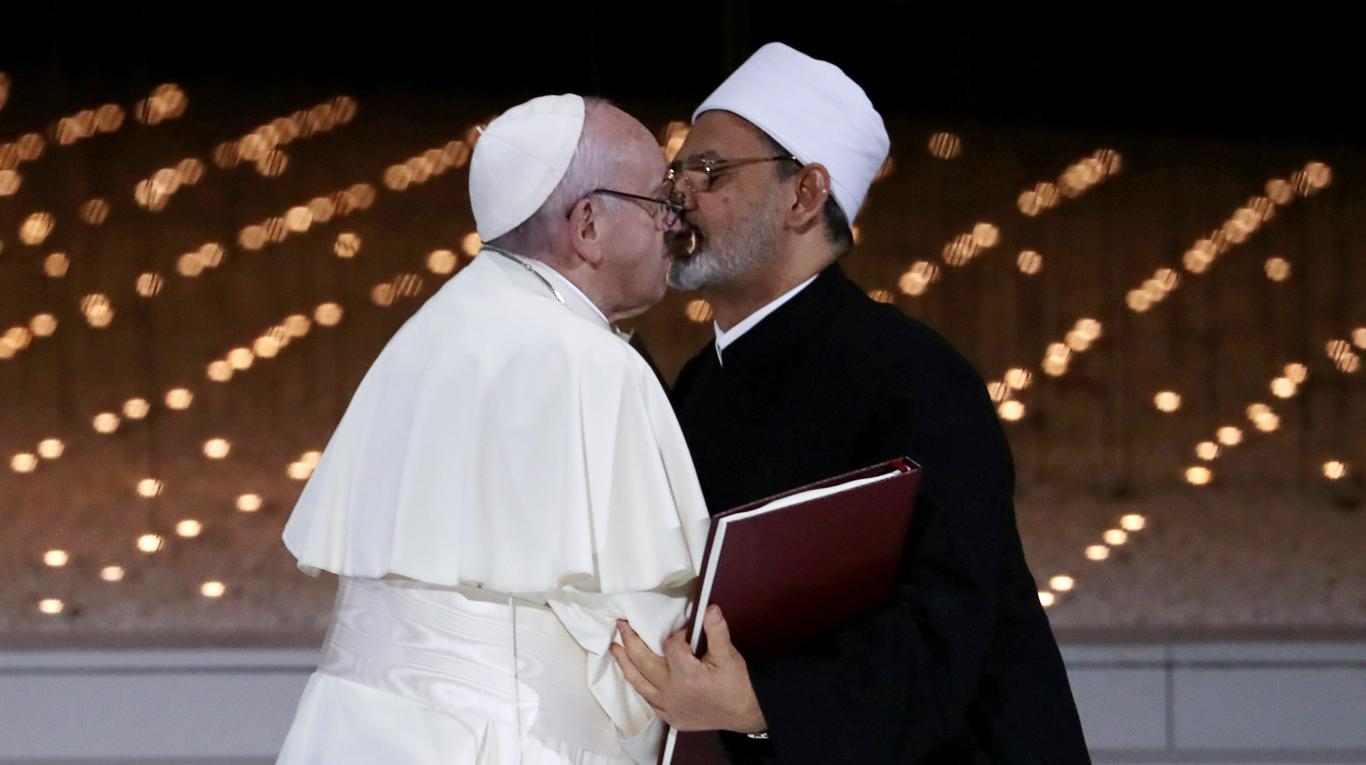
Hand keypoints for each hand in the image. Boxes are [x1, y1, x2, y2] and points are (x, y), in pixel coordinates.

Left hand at [610, 604, 766, 733]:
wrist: (745, 713)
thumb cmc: (737, 685)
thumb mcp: (728, 656)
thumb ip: (716, 631)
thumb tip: (709, 609)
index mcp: (687, 675)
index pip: (670, 646)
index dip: (676, 634)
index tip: (684, 631)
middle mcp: (672, 692)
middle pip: (643, 662)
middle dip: (630, 642)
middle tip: (621, 626)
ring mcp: (669, 707)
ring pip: (639, 683)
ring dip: (625, 664)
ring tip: (615, 649)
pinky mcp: (670, 717)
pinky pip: (648, 700)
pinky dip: (639, 686)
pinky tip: (634, 676)